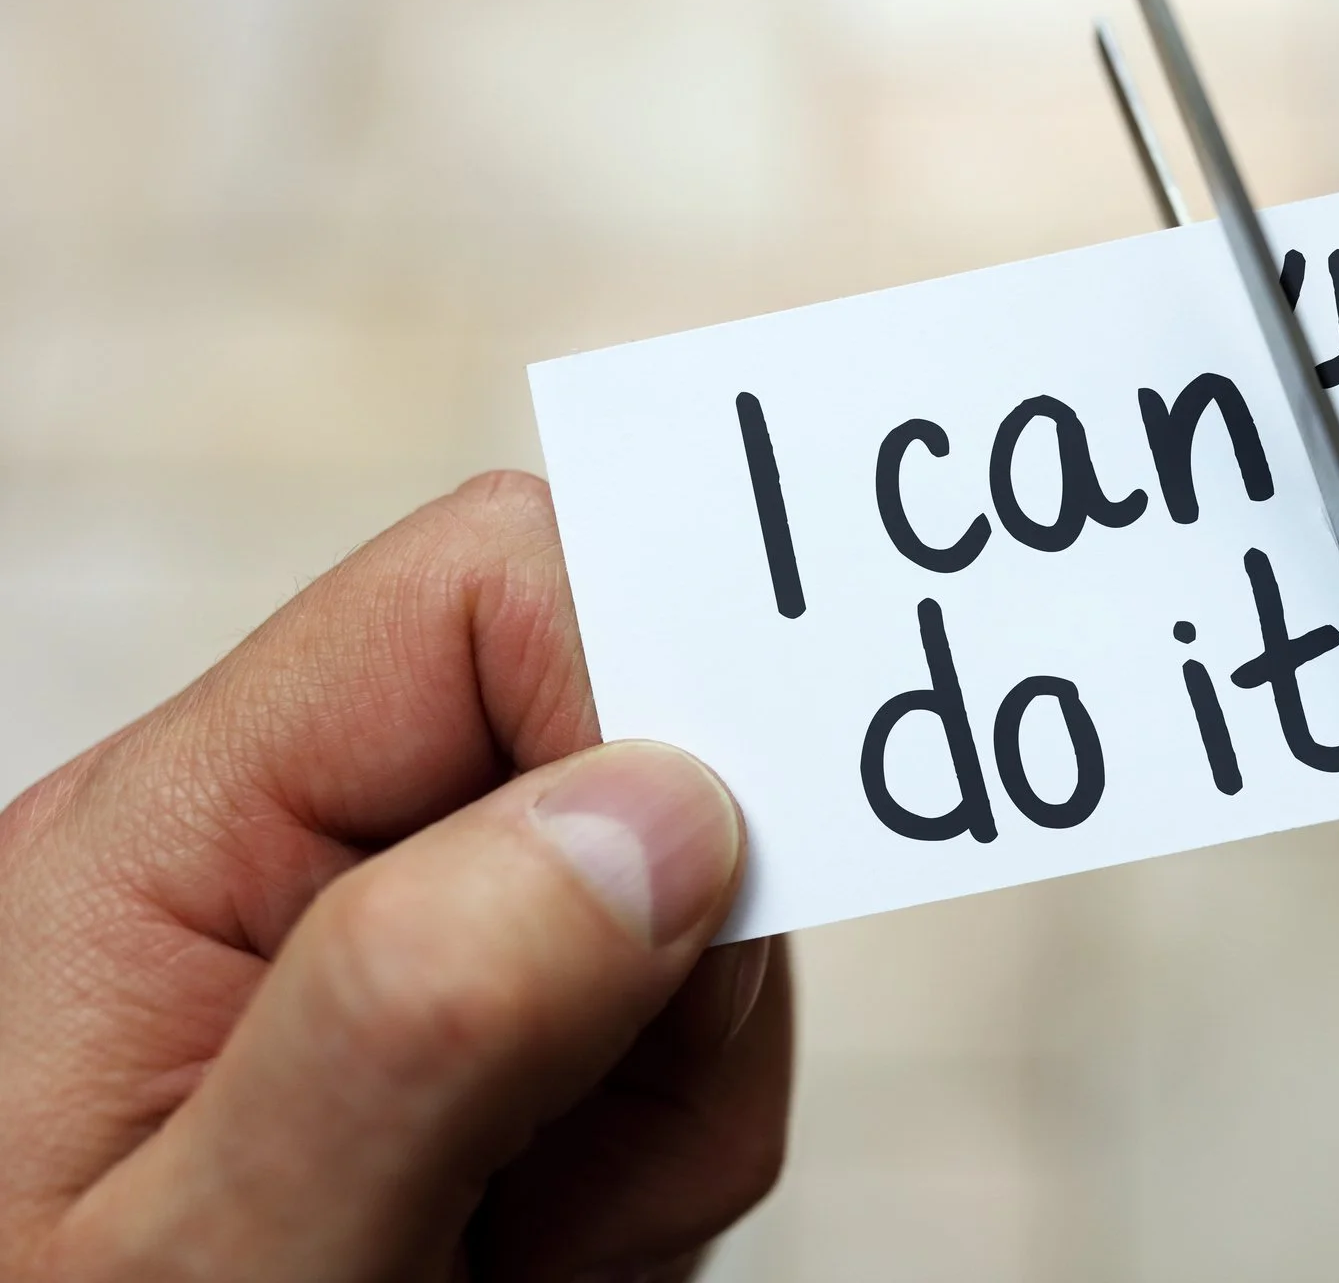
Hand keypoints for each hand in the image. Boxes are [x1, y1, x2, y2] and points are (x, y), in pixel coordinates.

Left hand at [0, 472, 790, 1282]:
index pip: (485, 587)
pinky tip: (551, 1255)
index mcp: (174, 842)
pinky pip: (692, 1032)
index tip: (702, 891)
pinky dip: (674, 1156)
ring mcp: (412, 957)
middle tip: (577, 1168)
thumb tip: (668, 808)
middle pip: (625, 740)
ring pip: (693, 903)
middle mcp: (297, 863)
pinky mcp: (500, 1046)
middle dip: (683, 956)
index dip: (642, 682)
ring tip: (534, 1256)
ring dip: (679, 1096)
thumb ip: (413, 1019)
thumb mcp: (216, 1275)